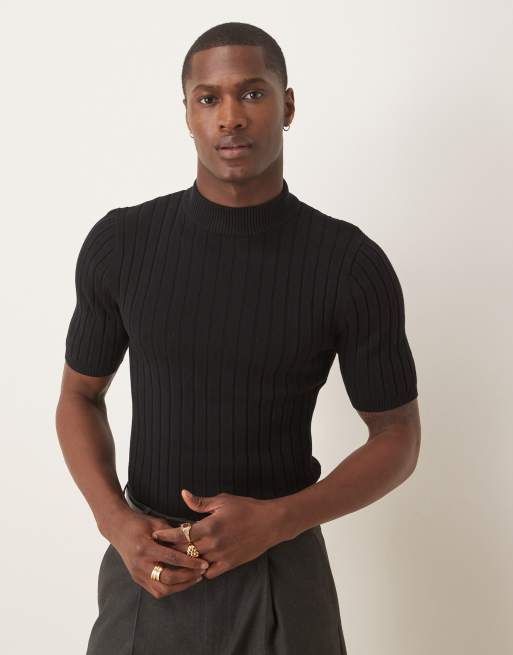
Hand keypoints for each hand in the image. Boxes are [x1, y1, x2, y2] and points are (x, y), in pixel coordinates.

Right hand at [103, 506, 209, 598]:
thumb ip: (174, 533)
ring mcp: (137, 573)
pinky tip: (182, 582)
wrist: (118, 528)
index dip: (190, 562)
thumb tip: (194, 540)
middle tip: (202, 572)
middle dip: (188, 577)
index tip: (204, 563)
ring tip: (195, 578)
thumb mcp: (157, 523)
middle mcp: (140, 564)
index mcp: (145, 547)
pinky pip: (155, 590)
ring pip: (161, 589)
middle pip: (167, 578)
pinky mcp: (137, 578)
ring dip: (181, 586)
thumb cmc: (140, 523)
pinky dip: (171, 588)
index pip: (172, 558)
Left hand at [151, 489, 285, 579]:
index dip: (166, 535)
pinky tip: (195, 566)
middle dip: (171, 549)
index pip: (180, 534)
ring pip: (195, 564)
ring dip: (185, 561)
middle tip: (160, 548)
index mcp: (209, 526)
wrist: (270, 523)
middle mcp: (213, 544)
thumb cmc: (246, 508)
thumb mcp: (223, 501)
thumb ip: (200, 502)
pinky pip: (210, 573)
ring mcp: (221, 556)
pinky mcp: (230, 564)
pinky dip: (201, 570)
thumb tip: (183, 494)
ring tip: (174, 559)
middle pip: (184, 551)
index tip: (155, 535)